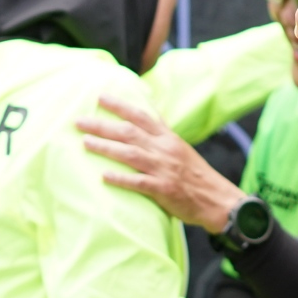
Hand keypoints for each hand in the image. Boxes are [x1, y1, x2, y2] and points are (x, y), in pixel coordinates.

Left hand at [79, 93, 244, 231]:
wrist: (218, 199)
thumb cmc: (196, 176)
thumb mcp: (180, 149)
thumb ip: (161, 136)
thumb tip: (144, 120)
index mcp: (169, 138)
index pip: (141, 116)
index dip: (120, 105)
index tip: (99, 97)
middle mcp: (165, 149)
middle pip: (129, 132)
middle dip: (102, 125)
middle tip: (79, 121)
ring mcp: (164, 169)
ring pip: (130, 154)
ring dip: (106, 147)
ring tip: (85, 142)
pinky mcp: (164, 189)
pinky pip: (139, 182)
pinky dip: (121, 178)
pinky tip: (103, 176)